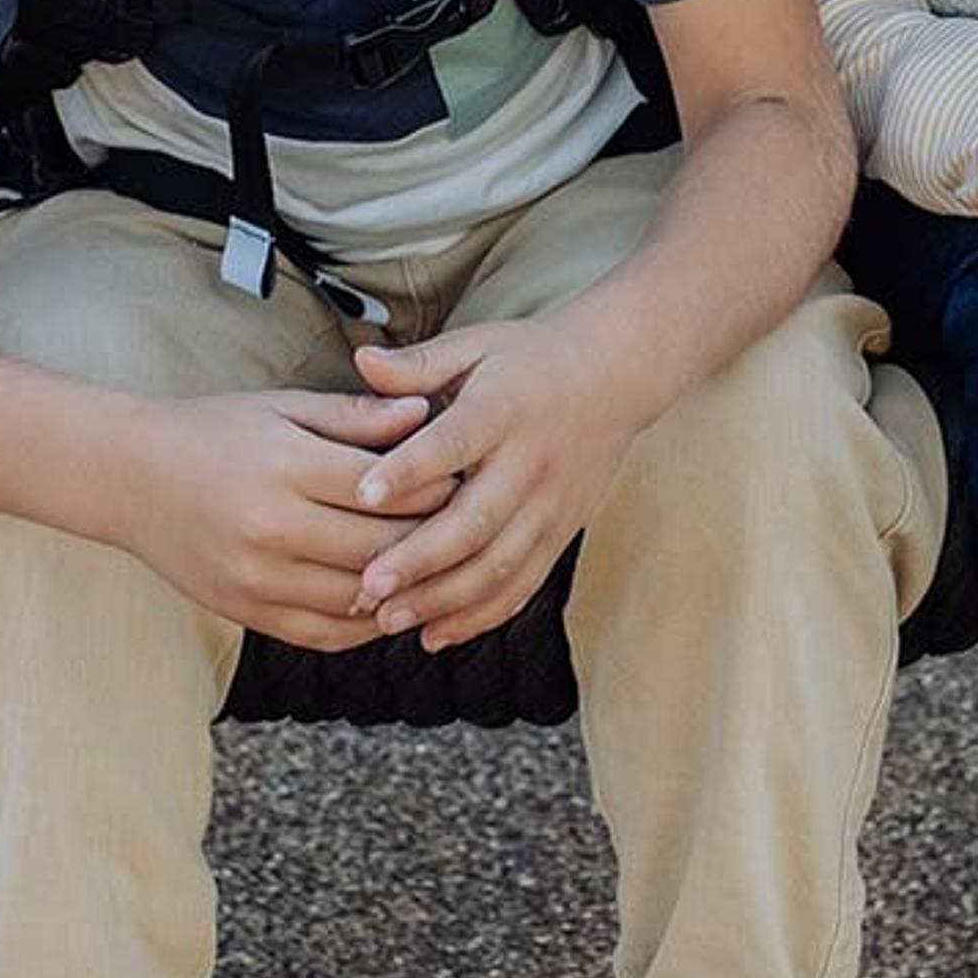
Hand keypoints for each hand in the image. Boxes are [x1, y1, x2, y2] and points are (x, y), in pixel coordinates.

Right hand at [121, 388, 433, 652]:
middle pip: (380, 548)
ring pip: (360, 598)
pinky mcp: (247, 612)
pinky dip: (367, 623)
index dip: (433, 488)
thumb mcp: (282, 407)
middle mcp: (270, 527)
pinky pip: (327, 633)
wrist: (130, 479)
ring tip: (435, 566)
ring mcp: (257, 578)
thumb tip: (424, 416)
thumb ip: (354, 416)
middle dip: (430, 539)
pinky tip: (388, 600)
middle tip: (463, 527)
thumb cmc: (213, 432)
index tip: (462, 479)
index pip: (384, 489)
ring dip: (405, 588)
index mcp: (283, 465)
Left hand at [338, 311, 655, 651]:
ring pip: (498, 565)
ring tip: (390, 619)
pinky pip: (523, 583)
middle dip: (420, 559)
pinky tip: (435, 634)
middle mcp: (531, 462)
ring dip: (443, 599)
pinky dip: (481, 615)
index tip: (360, 495)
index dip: (408, 470)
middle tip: (367, 585)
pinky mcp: (562, 533)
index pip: (453, 442)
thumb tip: (359, 358)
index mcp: (504, 408)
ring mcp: (552, 505)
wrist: (618, 375)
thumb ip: (417, 363)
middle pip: (475, 521)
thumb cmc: (531, 357)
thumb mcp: (477, 344)